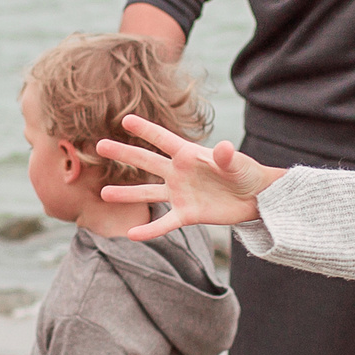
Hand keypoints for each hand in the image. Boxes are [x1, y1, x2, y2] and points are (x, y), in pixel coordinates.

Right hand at [100, 118, 282, 233]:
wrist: (254, 197)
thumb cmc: (246, 172)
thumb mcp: (238, 164)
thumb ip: (227, 157)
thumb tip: (224, 148)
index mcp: (189, 154)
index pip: (163, 139)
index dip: (145, 129)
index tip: (125, 119)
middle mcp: (178, 172)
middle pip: (147, 161)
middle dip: (124, 153)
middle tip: (100, 146)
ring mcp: (180, 193)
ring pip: (148, 193)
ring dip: (127, 193)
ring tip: (103, 194)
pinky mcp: (187, 214)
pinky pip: (164, 223)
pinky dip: (149, 229)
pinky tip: (131, 234)